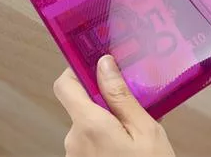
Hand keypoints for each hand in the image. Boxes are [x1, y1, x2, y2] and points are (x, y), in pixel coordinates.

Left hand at [54, 55, 175, 156]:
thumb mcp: (145, 131)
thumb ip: (121, 96)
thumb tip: (104, 64)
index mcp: (88, 126)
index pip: (64, 85)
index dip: (76, 69)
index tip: (96, 64)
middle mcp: (74, 141)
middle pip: (79, 104)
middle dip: (102, 99)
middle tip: (131, 100)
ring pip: (86, 124)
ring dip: (106, 120)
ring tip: (134, 129)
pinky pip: (89, 142)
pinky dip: (104, 137)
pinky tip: (127, 146)